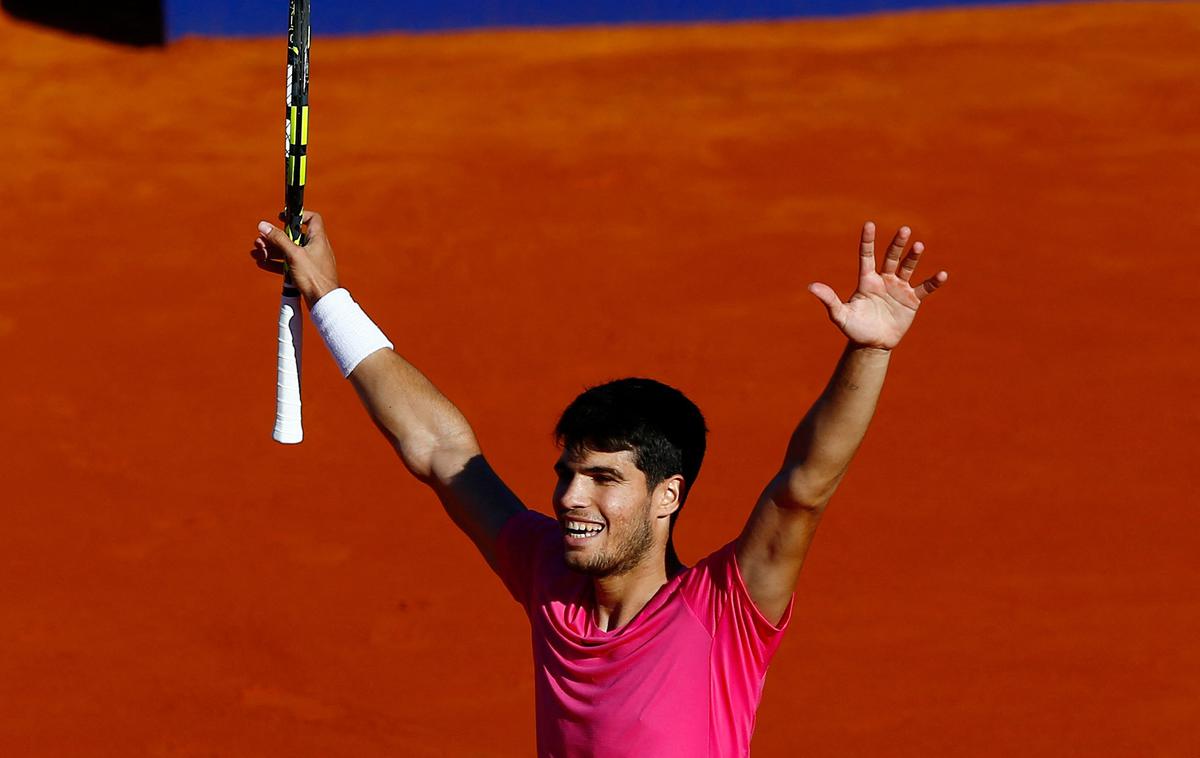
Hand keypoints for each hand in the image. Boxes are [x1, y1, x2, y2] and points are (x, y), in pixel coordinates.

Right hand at [250, 210, 340, 307]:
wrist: (323, 301)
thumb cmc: (314, 277)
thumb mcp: (294, 254)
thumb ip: (279, 239)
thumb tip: (264, 225)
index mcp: (317, 238)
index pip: (311, 218)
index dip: (298, 215)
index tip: (283, 217)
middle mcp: (315, 247)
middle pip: (293, 236)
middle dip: (275, 237)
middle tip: (261, 240)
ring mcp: (310, 260)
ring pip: (288, 251)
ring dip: (272, 250)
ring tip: (258, 251)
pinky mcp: (305, 272)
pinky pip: (289, 264)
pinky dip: (277, 263)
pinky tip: (262, 263)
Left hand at [808, 222, 947, 349]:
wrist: (872, 344)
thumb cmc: (855, 328)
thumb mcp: (840, 315)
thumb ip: (829, 300)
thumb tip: (811, 286)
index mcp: (867, 280)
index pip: (867, 256)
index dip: (868, 241)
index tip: (869, 224)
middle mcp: (884, 280)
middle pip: (891, 257)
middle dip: (897, 244)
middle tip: (904, 230)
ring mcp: (899, 288)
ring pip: (907, 268)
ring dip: (913, 257)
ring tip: (918, 246)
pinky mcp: (912, 300)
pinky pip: (924, 288)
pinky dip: (933, 282)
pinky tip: (942, 275)